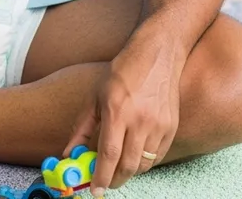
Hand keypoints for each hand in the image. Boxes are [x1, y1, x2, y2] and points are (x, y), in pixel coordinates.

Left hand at [64, 41, 181, 193]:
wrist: (156, 56)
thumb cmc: (122, 72)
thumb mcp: (95, 96)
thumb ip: (82, 128)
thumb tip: (70, 152)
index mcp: (117, 110)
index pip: (109, 154)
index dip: (101, 176)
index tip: (94, 190)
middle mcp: (139, 120)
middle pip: (128, 166)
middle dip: (114, 180)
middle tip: (105, 183)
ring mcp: (158, 125)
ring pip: (143, 164)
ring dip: (129, 172)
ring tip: (118, 166)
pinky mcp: (171, 127)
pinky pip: (157, 156)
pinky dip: (144, 162)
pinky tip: (134, 154)